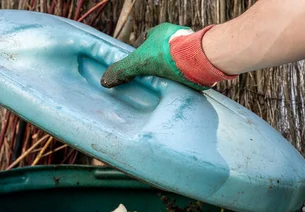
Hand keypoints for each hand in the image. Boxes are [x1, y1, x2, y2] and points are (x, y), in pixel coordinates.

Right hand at [100, 23, 234, 90]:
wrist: (200, 59)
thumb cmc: (168, 54)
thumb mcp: (138, 63)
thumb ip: (122, 71)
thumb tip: (104, 80)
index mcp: (161, 32)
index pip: (147, 38)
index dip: (140, 50)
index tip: (137, 63)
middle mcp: (176, 36)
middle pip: (161, 49)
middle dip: (156, 61)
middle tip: (149, 76)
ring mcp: (189, 47)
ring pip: (176, 58)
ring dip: (170, 69)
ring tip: (162, 84)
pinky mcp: (199, 60)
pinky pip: (187, 67)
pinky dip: (182, 76)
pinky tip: (177, 86)